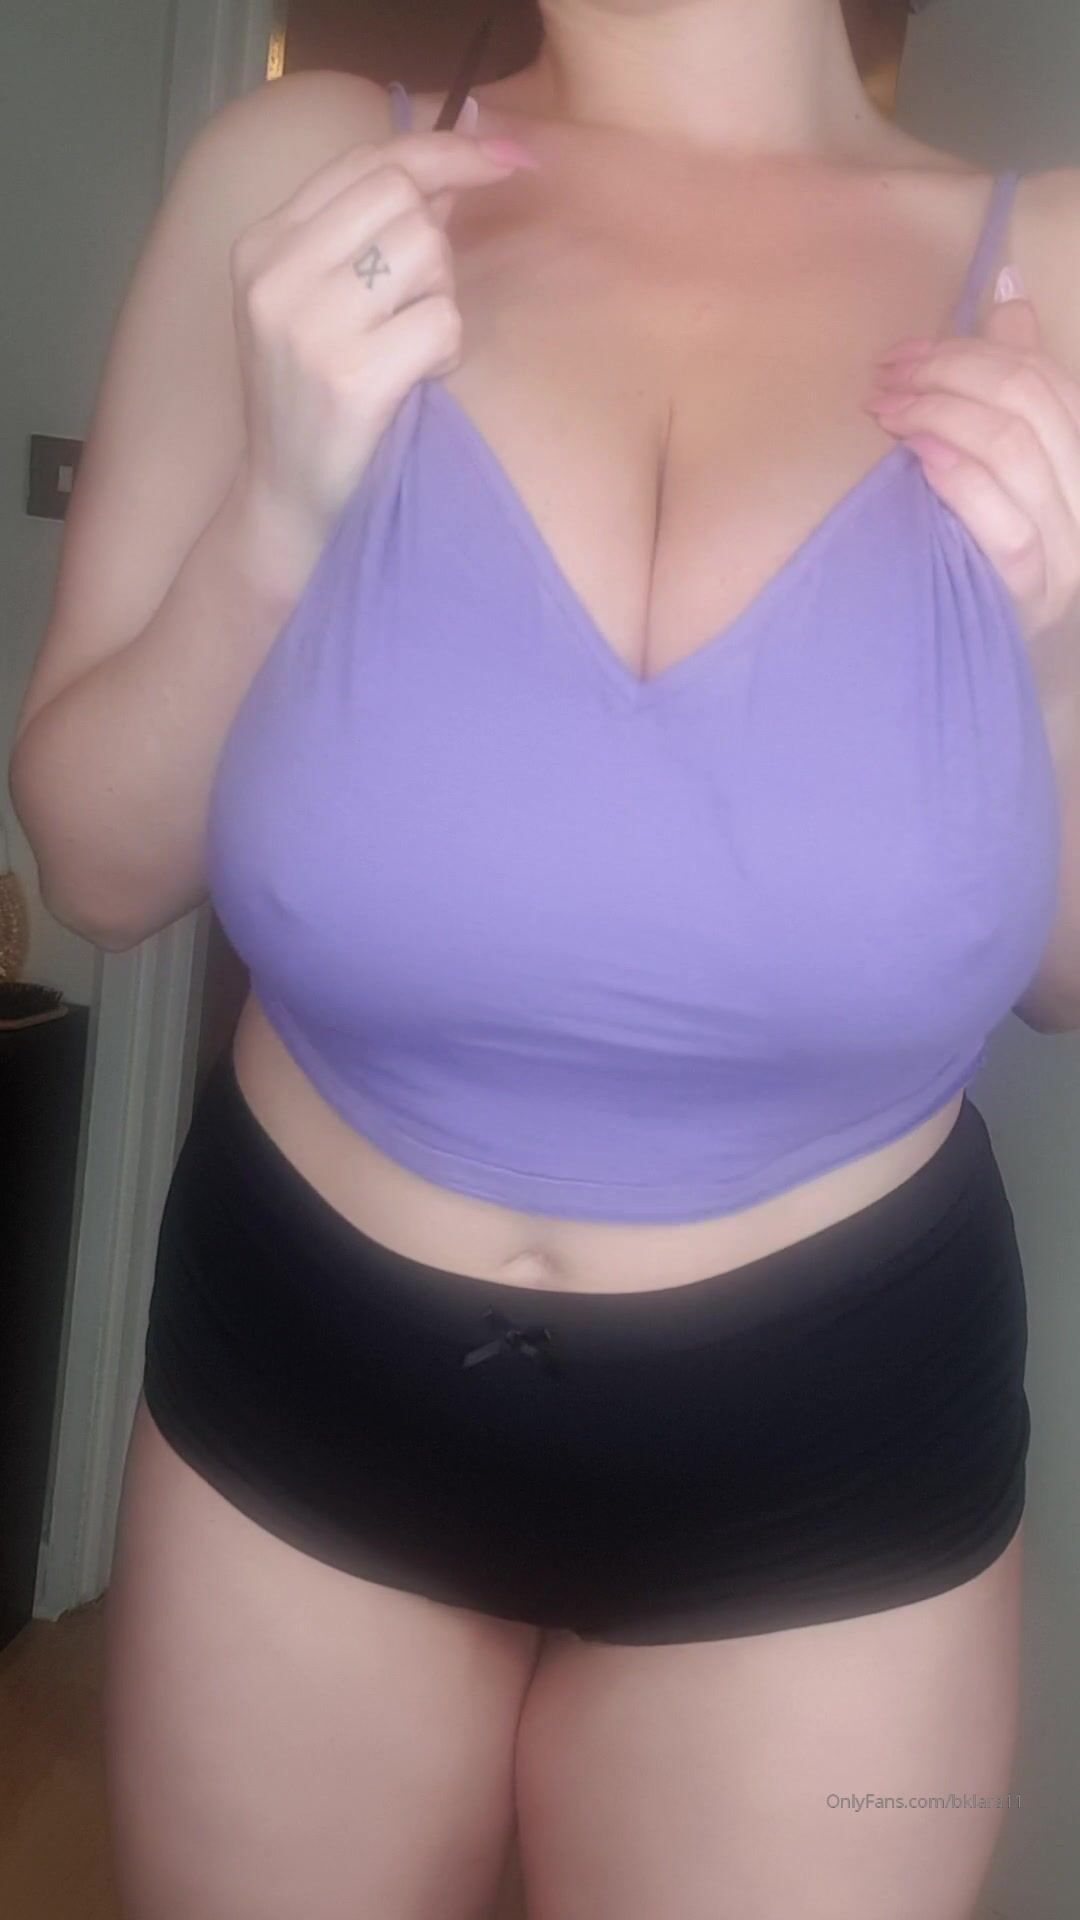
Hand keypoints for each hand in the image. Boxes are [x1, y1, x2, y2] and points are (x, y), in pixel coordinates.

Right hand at [229, 122, 533, 552]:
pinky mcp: (350, 376)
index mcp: (264, 244)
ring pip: (426, 251)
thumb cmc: (317, 402)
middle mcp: (276, 273)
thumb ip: (379, 231)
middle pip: (403, 198)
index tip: (508, 154)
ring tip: (407, 350)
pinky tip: (416, 382)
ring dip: (441, 300)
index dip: (446, 149)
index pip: (367, 161)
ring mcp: (309, 324)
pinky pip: (441, 321)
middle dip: (436, 247)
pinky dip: (446, 351)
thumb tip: (460, 155)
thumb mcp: (325, 304)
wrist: (286, 502)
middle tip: (417, 308)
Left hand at [863, 274, 1079, 647]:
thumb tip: (1007, 285)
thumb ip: (1013, 375)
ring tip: (886, 411)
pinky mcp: (1034, 595)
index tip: (903, 353)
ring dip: (940, 416)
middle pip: (1029, 404)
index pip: (1046, 381)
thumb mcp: (997, 459)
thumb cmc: (971, 547)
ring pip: (1014, 452)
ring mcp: (1068, 555)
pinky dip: (959, 480)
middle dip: (950, 376)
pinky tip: (918, 458)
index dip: (975, 352)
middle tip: (885, 379)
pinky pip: (1004, 525)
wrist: (956, 658)